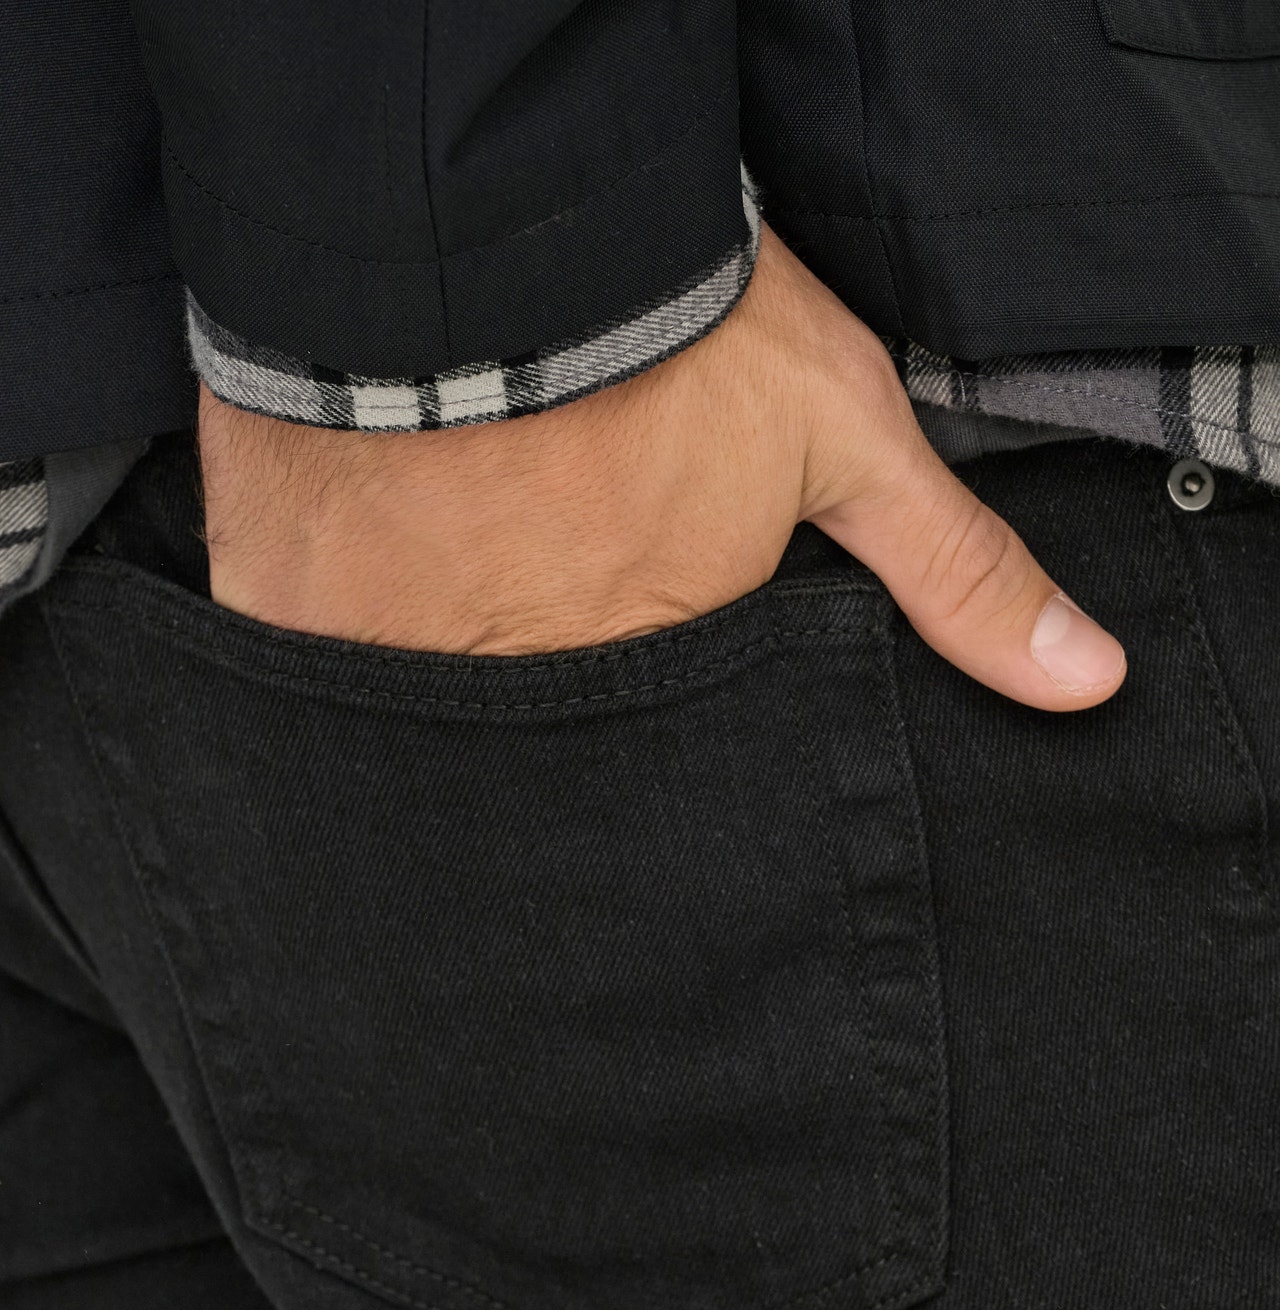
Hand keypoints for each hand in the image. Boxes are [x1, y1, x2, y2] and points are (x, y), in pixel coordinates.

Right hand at [200, 222, 1124, 708]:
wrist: (466, 232)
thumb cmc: (668, 334)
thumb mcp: (844, 438)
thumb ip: (956, 572)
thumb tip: (1087, 687)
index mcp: (650, 665)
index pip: (665, 753)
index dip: (655, 700)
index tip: (628, 640)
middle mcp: (520, 695)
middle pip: (541, 745)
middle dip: (547, 702)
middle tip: (534, 602)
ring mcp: (389, 660)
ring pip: (419, 718)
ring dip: (434, 666)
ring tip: (444, 582)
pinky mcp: (284, 605)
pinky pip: (302, 667)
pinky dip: (324, 638)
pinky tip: (351, 579)